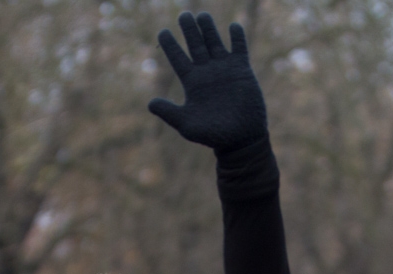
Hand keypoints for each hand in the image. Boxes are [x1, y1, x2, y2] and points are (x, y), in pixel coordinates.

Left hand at [147, 13, 266, 153]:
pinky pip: (239, 49)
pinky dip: (237, 37)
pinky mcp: (242, 70)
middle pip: (195, 45)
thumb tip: (150, 103)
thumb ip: (169, 113)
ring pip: (214, 42)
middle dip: (189, 30)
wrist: (241, 139)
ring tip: (202, 15)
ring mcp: (224, 69)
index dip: (170, 45)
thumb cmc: (213, 135)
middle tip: (183, 15)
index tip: (163, 31)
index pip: (178, 58)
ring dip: (209, 28)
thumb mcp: (187, 125)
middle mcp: (206, 72)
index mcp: (192, 82)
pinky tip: (233, 27)